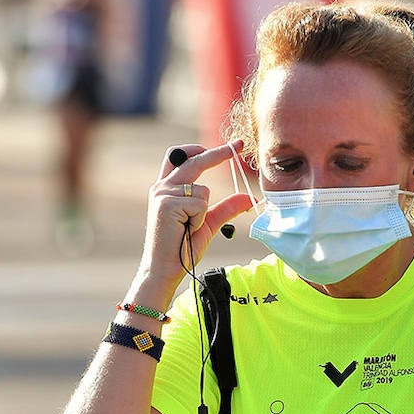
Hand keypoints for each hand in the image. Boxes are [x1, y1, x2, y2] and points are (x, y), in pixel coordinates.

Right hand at [136, 141, 254, 296]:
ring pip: (203, 191)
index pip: (183, 158)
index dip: (204, 150)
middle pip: (193, 161)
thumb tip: (250, 197)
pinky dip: (199, 219)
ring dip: (203, 212)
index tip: (231, 146)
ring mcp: (163, 194)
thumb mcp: (208, 223)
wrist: (165, 268)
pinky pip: (200, 204)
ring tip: (188, 227)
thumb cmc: (183, 247)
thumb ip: (227, 207)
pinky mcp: (166, 203)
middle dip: (218, 154)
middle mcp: (163, 187)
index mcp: (168, 188)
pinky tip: (185, 229)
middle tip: (239, 146)